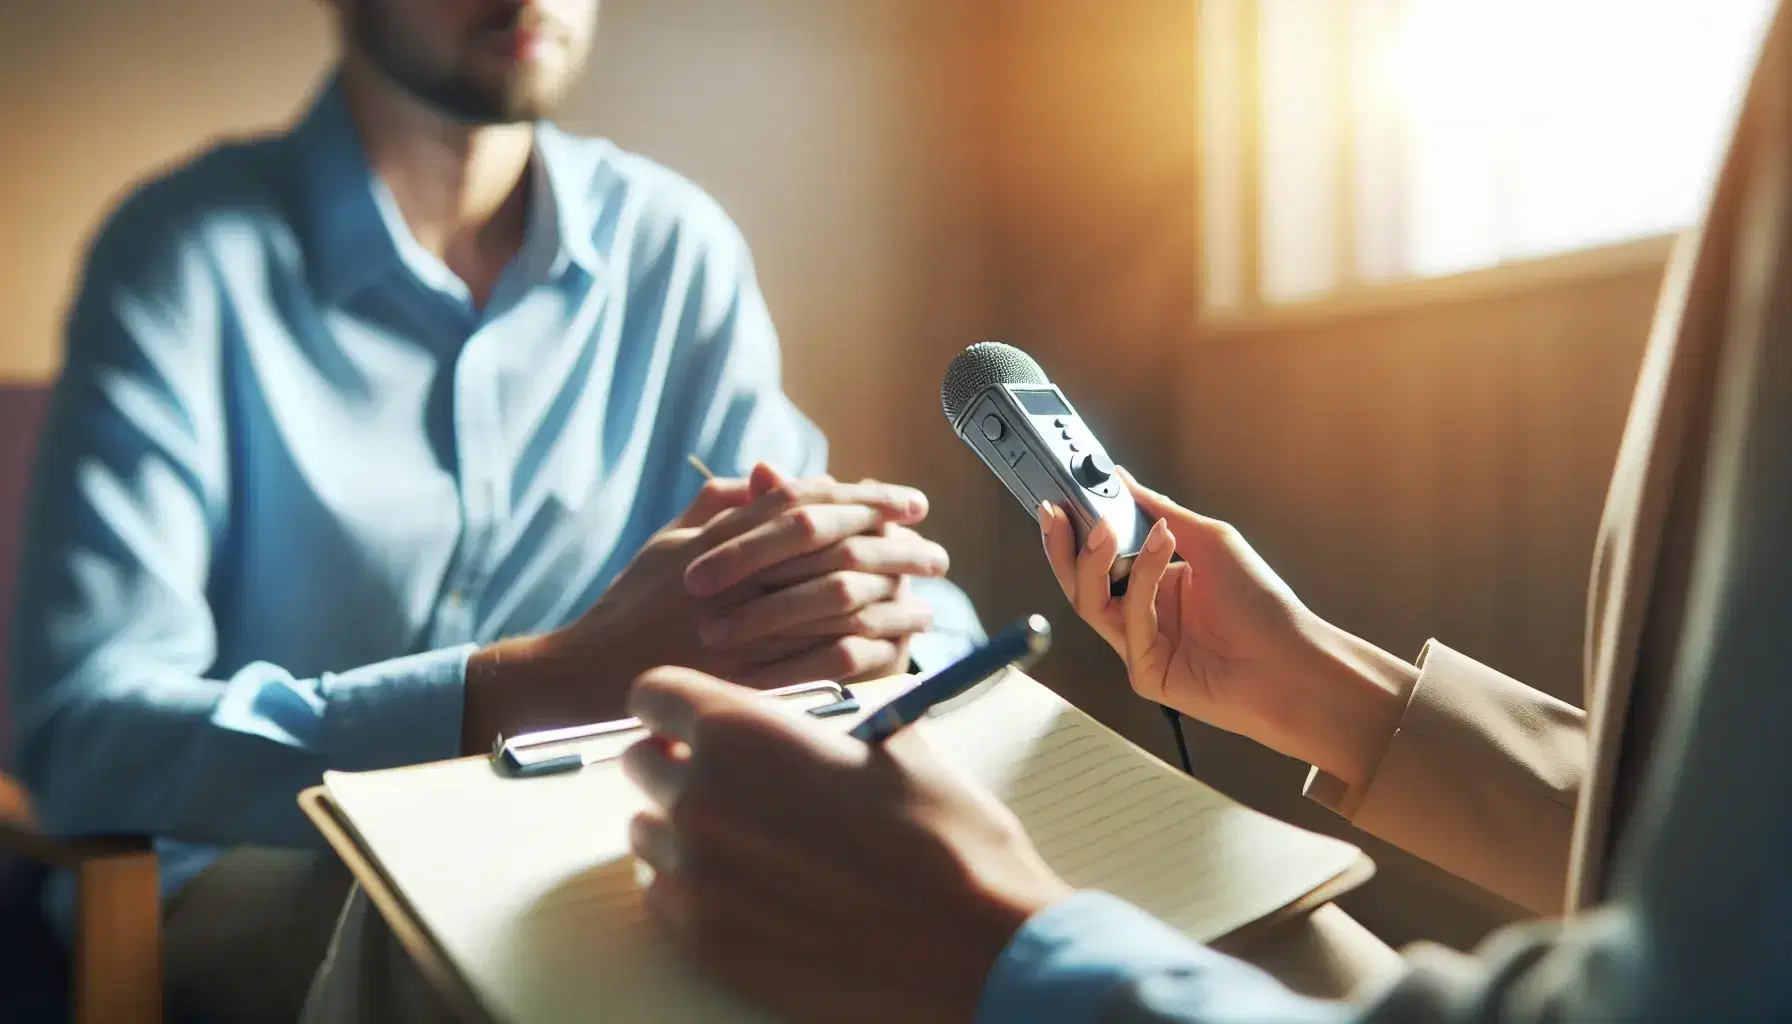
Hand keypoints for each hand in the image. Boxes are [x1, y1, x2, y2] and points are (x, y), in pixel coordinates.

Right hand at [460, 471, 929, 750]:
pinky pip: (823, 663)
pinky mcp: (746, 684)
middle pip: (832, 547)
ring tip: (928, 599)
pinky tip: (898, 648)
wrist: (581, 680)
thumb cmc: (629, 608)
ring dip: (891, 597)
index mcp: (718, 537)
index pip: (805, 503)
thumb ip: (721, 504)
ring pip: (836, 603)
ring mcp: (739, 632)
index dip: (864, 498)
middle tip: (935, 550)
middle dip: (893, 544)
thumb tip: (775, 477)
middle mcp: (732, 578)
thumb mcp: (668, 541)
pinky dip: (868, 651)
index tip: (908, 502)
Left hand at [620, 668, 1070, 1023]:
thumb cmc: (945, 837)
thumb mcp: (891, 743)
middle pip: (639, 763)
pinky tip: (753, 890)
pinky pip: (663, 897)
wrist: (973, 945)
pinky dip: (694, 889)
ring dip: (683, 829)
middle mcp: (700, 796)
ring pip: (647, 833)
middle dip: (677, 764)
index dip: (675, 705)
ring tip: (751, 842)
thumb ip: (816, 725)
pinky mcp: (704, 941)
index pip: (653, 695)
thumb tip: (796, 723)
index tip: (690, 719)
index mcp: (741, 732)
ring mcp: (696, 875)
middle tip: (733, 782)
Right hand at [1041, 468, 1414, 784]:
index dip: (1077, 527)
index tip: (1062, 496)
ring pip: (1091, 603)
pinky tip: (1164, 548)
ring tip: (1107, 526)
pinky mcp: (1146, 673)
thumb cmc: (1263, 606)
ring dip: (1095, 560)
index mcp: (1155, 583)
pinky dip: (1144, 580)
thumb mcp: (1210, 539)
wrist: (1293, 661)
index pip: (1101, 555)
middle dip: (1063, 546)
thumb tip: (1122, 480)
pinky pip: (1128, 625)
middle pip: (1083, 581)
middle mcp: (1143, 614)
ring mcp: (1141, 646)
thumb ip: (1160, 510)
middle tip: (1057, 512)